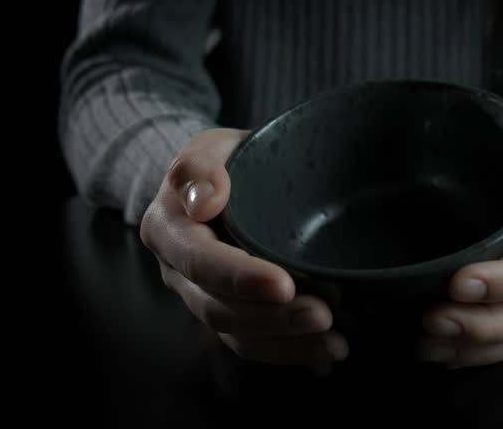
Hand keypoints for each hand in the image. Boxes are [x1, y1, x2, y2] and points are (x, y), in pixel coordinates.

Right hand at [140, 128, 347, 373]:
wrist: (221, 184)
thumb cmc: (223, 162)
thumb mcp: (210, 148)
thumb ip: (199, 166)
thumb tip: (205, 199)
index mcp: (168, 229)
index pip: (199, 260)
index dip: (239, 276)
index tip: (283, 284)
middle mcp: (178, 272)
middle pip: (219, 307)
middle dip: (274, 317)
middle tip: (324, 314)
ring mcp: (201, 298)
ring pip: (237, 333)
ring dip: (287, 342)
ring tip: (334, 341)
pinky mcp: (228, 315)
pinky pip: (253, 344)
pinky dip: (291, 352)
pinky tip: (326, 354)